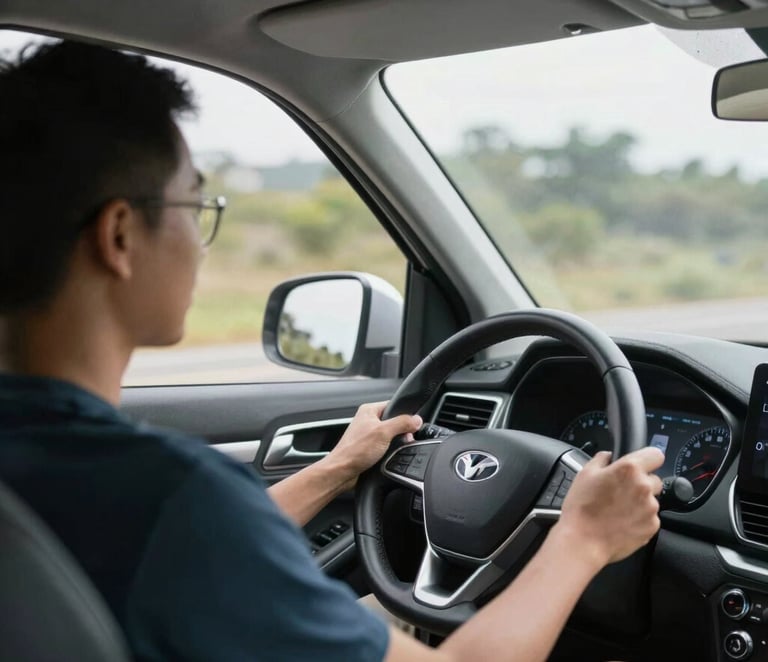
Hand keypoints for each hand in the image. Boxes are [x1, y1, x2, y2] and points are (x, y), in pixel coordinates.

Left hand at [323, 402, 421, 490]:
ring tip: (394, 449)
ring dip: (396, 443)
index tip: (412, 424)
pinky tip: (389, 456)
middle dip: (402, 431)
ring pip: (391, 435)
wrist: (342, 471)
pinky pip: (386, 446)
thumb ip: (402, 423)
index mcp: (369, 410)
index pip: (393, 405)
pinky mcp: (369, 448)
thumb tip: (416, 419)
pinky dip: (390, 451)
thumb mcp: (383, 432)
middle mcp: (367, 420)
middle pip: (394, 421)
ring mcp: (368, 435)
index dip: (405, 414)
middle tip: (404, 439)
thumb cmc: (355, 451)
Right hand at [554, 447, 663, 567]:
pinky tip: (622, 521)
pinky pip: (650, 518)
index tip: (642, 464)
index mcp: (629, 469)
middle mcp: (644, 487)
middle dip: (641, 483)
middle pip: (653, 479)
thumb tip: (609, 456)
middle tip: (621, 491)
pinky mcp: (652, 527)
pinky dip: (639, 519)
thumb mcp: (585, 474)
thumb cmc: (581, 508)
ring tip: (618, 510)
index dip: (647, 459)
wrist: (583, 541)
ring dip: (639, 502)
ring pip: (651, 500)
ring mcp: (650, 508)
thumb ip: (602, 459)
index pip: (655, 455)